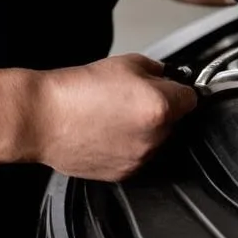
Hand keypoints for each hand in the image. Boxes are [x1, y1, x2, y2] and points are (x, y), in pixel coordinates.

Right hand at [29, 54, 196, 180]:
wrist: (45, 117)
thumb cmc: (79, 90)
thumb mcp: (127, 62)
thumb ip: (157, 70)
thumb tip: (169, 76)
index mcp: (161, 107)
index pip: (192, 99)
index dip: (179, 90)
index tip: (172, 89)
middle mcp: (155, 137)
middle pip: (175, 121)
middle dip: (161, 109)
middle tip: (134, 99)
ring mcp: (139, 159)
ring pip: (157, 140)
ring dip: (146, 130)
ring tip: (116, 116)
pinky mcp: (123, 174)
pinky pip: (138, 157)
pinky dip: (130, 146)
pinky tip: (109, 132)